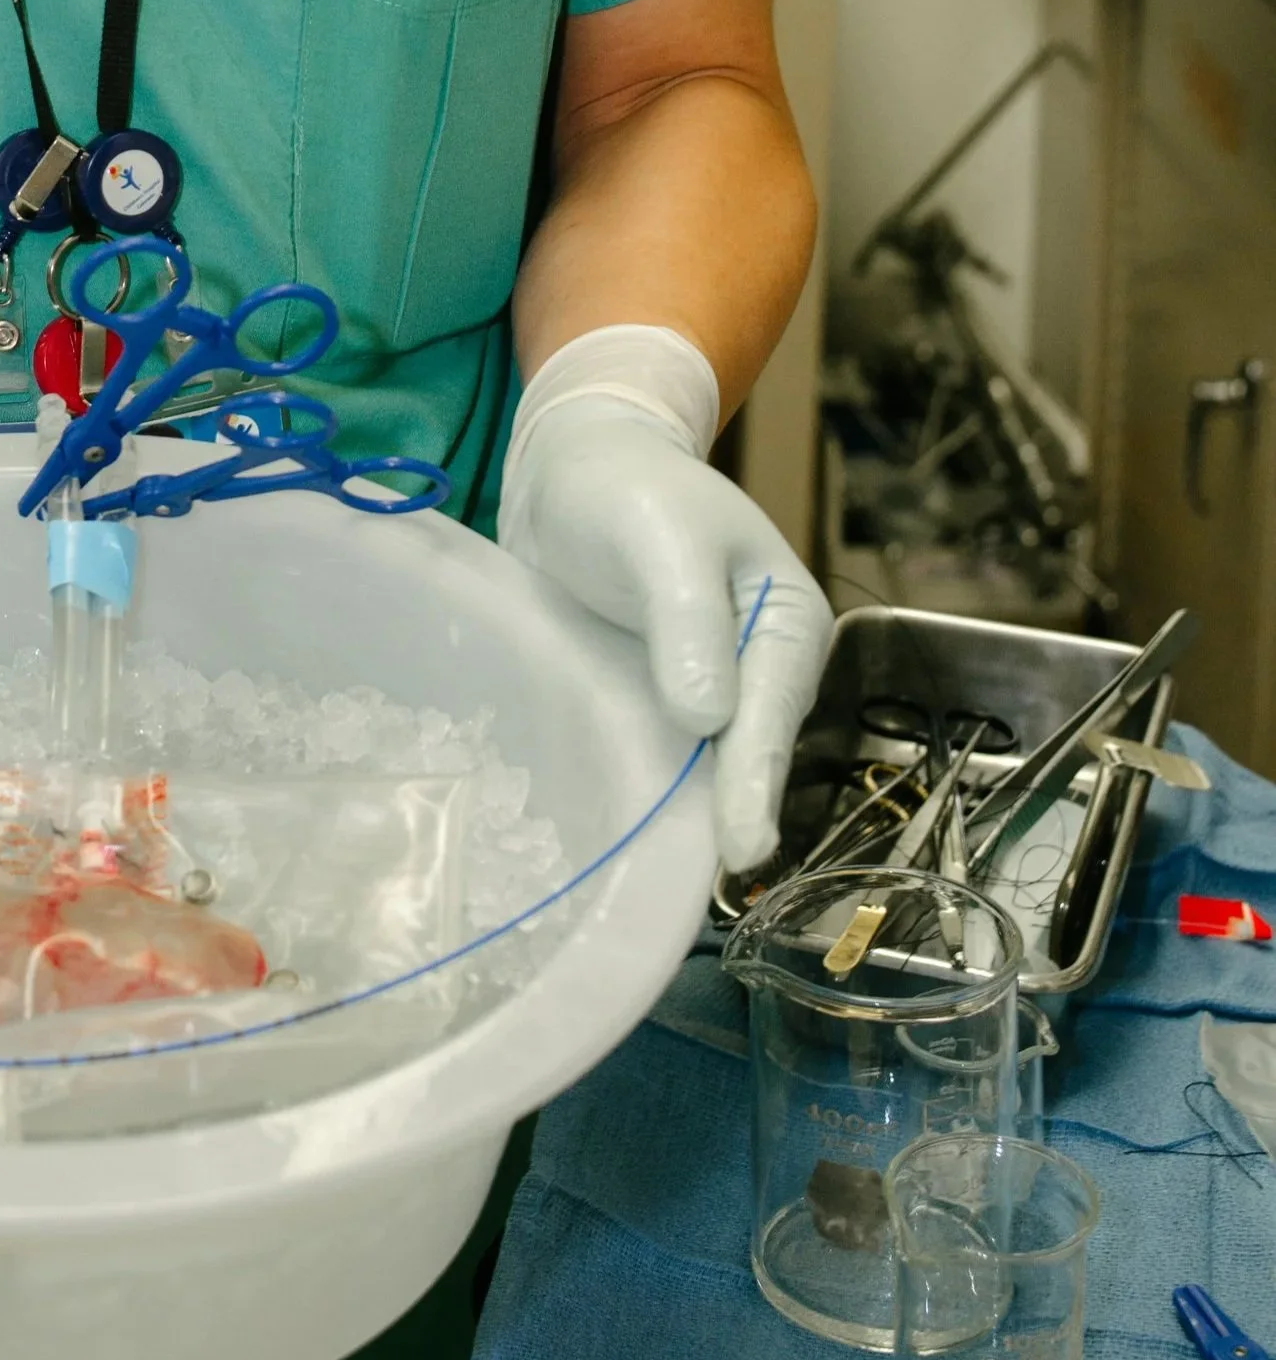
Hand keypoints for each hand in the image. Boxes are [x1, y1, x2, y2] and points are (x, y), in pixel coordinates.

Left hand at [499, 398, 830, 869]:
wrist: (570, 466)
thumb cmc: (625, 487)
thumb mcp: (659, 537)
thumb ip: (686, 620)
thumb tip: (710, 717)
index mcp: (789, 622)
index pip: (774, 711)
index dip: (755, 780)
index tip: (742, 848)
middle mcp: (762, 668)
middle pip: (747, 753)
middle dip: (726, 812)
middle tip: (699, 892)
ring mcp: (711, 692)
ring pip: (704, 768)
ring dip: (684, 816)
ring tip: (659, 887)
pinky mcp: (659, 705)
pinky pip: (662, 759)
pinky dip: (647, 794)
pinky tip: (620, 839)